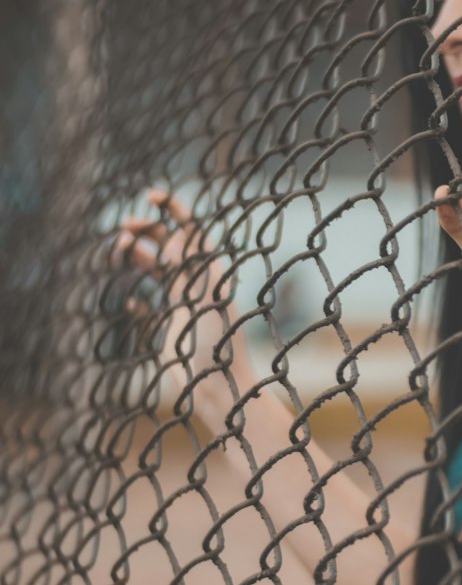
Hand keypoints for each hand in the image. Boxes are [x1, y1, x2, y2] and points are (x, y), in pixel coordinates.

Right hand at [110, 188, 256, 427]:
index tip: (150, 196)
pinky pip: (152, 307)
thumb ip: (192, 268)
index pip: (190, 232)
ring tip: (119, 251)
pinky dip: (139, 299)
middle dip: (147, 231)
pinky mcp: (171, 329)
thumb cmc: (217, 346)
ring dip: (138, 257)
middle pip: (169, 246)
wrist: (219, 389)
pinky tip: (130, 300)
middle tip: (123, 227)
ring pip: (157, 271)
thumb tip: (175, 236)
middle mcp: (197, 285)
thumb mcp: (205, 300)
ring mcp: (183, 306)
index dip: (173, 210)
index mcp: (209, 273)